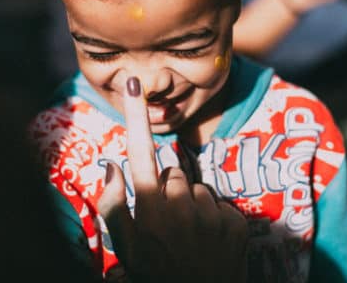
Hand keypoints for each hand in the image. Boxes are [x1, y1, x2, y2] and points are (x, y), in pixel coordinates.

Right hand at [98, 77, 247, 282]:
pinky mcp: (235, 220)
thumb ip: (114, 205)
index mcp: (151, 206)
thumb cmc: (156, 275)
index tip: (135, 83)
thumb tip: (111, 166)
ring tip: (188, 237)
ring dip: (190, 205)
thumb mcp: (125, 248)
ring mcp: (211, 211)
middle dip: (167, 190)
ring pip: (196, 189)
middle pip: (172, 174)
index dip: (136, 116)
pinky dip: (212, 217)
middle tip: (166, 224)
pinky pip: (219, 204)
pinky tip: (207, 241)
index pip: (140, 151)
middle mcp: (182, 202)